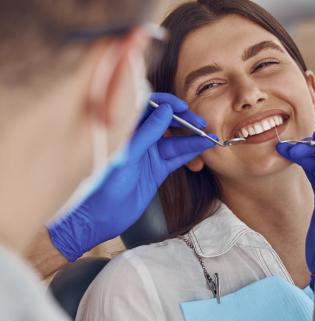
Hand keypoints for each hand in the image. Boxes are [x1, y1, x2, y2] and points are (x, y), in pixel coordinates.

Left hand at [48, 92, 216, 260]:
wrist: (100, 216)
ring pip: (175, 141)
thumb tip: (165, 110)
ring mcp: (149, 155)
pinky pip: (176, 158)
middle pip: (165, 123)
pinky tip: (203, 148)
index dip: (166, 104)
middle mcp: (138, 140)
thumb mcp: (126, 155)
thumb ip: (146, 132)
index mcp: (125, 130)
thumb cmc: (103, 184)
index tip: (182, 106)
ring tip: (209, 137)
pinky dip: (190, 153)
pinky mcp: (157, 171)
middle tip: (201, 123)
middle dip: (184, 121)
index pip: (148, 107)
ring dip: (192, 139)